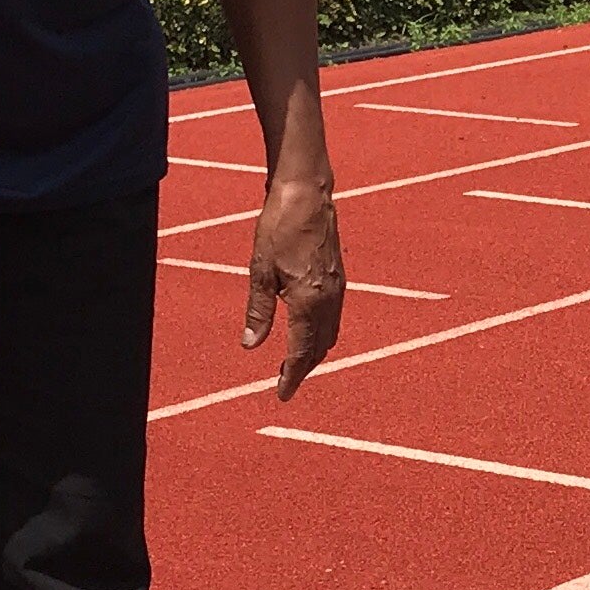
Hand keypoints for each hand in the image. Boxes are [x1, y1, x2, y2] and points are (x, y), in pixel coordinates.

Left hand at [240, 167, 343, 400]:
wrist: (307, 194)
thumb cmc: (279, 228)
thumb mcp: (260, 271)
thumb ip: (258, 311)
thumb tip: (250, 346)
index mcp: (310, 302)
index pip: (302, 352)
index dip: (292, 377)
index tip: (282, 395)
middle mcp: (330, 300)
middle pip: (320, 348)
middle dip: (304, 369)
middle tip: (284, 383)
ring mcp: (339, 288)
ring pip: (330, 334)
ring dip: (314, 352)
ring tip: (293, 362)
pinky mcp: (339, 277)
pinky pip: (334, 317)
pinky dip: (322, 333)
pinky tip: (307, 331)